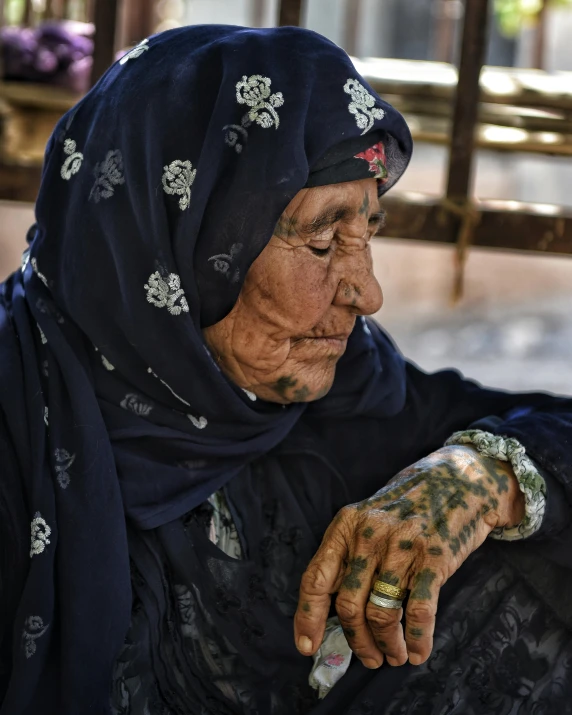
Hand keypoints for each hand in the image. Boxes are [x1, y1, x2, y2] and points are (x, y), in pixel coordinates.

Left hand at [294, 445, 523, 668]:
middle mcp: (369, 535)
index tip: (308, 646)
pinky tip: (419, 650)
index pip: (316, 579)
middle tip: (369, 658)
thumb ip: (350, 556)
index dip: (308, 618)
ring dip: (387, 644)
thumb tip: (332, 610)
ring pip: (381, 612)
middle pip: (349, 605)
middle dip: (357, 641)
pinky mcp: (435, 557)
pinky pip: (419, 610)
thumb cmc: (407, 507)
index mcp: (345, 526)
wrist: (458, 479)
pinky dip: (417, 638)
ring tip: (395, 656)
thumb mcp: (368, 519)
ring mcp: (402, 546)